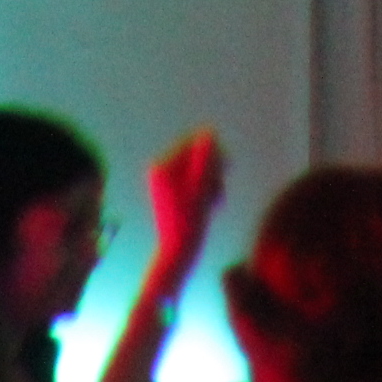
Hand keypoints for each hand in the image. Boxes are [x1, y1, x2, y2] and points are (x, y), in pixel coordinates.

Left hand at [149, 131, 224, 273]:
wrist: (179, 249)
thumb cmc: (189, 220)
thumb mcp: (201, 186)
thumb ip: (205, 157)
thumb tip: (208, 131)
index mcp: (161, 166)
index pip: (196, 143)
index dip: (214, 156)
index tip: (221, 174)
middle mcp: (161, 170)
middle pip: (200, 154)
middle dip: (214, 170)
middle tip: (215, 192)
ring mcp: (168, 181)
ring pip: (204, 169)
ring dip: (214, 181)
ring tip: (212, 202)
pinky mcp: (177, 191)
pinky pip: (201, 180)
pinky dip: (210, 190)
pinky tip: (210, 206)